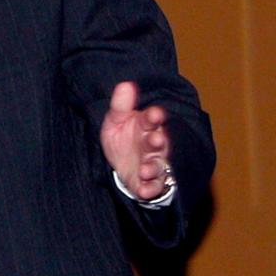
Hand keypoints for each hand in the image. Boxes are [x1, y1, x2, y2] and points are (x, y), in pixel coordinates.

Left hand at [101, 81, 172, 199]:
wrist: (119, 163)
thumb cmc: (123, 137)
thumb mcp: (116, 120)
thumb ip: (120, 105)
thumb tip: (125, 85)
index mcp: (146, 126)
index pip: (152, 119)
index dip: (154, 117)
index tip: (154, 114)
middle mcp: (153, 145)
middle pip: (159, 142)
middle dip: (157, 141)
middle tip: (155, 139)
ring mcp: (153, 164)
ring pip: (158, 165)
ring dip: (153, 167)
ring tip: (146, 170)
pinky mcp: (148, 182)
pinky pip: (153, 187)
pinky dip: (150, 189)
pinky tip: (144, 190)